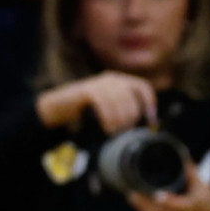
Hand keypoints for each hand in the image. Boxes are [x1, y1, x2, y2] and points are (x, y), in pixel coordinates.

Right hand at [35, 71, 157, 132]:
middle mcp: (112, 79)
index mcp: (121, 81)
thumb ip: (126, 110)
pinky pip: (103, 103)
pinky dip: (108, 117)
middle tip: (125, 130)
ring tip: (115, 131)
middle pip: (132, 97)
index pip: (143, 87)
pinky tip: (107, 127)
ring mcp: (99, 83)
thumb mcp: (110, 108)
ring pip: (119, 101)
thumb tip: (151, 124)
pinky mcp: (87, 89)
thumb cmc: (87, 110)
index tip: (150, 120)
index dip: (149, 103)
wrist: (59, 106)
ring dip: (119, 119)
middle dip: (131, 117)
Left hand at [127, 162, 209, 210]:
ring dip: (143, 207)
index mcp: (194, 209)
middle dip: (146, 204)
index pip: (180, 207)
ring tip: (132, 195)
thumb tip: (183, 155)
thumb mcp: (203, 186)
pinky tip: (136, 201)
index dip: (169, 202)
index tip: (159, 196)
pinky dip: (145, 210)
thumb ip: (191, 173)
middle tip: (133, 192)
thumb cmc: (208, 202)